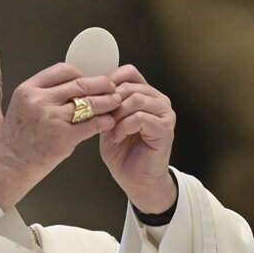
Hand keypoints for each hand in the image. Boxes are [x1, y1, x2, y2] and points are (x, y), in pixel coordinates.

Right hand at [0, 63, 120, 209]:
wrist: (6, 167)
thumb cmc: (15, 141)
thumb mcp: (22, 108)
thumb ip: (44, 96)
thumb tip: (74, 89)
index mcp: (28, 90)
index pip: (63, 70)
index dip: (82, 73)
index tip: (90, 79)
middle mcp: (39, 101)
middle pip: (80, 84)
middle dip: (101, 85)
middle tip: (112, 87)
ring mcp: (51, 119)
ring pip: (90, 103)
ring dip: (107, 102)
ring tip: (115, 103)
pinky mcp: (63, 137)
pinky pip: (92, 124)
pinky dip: (105, 121)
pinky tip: (109, 122)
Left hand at [100, 65, 176, 213]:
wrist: (135, 180)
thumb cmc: (123, 153)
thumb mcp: (107, 122)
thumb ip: (104, 105)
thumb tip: (89, 89)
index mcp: (145, 94)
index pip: (128, 72)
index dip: (108, 82)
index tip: (94, 97)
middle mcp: (158, 100)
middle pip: (130, 85)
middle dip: (109, 100)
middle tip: (99, 116)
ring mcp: (164, 114)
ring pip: (136, 98)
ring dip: (116, 114)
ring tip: (109, 128)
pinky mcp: (165, 129)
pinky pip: (141, 117)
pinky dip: (124, 126)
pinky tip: (117, 136)